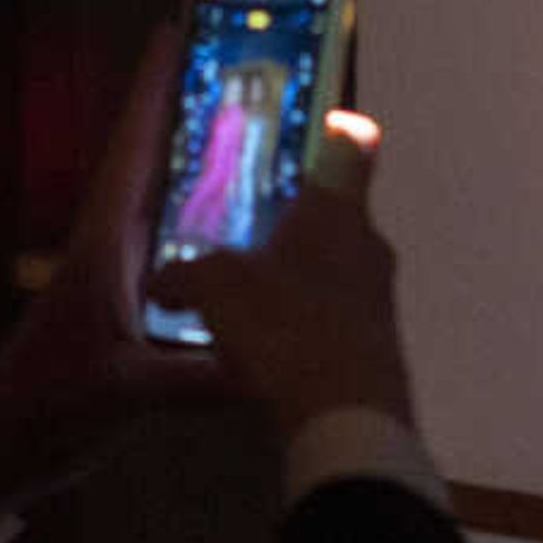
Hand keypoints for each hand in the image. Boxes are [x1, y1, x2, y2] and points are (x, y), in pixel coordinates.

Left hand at [0, 25, 228, 517]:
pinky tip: (261, 234)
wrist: (9, 450)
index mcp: (107, 245)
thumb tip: (268, 367)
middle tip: (253, 73)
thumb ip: (195, 380)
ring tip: (273, 137)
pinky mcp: (137, 307)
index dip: (156, 91)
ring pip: (176, 202)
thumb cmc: (48, 409)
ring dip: (215, 167)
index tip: (181, 34)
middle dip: (200, 114)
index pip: (136, 150)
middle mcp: (118, 248)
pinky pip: (189, 248)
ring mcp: (127, 276)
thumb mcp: (125, 392)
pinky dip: (221, 227)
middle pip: (162, 161)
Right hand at [143, 108, 416, 437]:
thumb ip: (183, 275)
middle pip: (339, 216)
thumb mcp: (212, 289)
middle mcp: (369, 246)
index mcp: (335, 211)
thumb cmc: (282, 326)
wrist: (346, 416)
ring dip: (301, 281)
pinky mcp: (381, 348)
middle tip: (253, 233)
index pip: (351, 147)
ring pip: (338, 272)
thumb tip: (161, 284)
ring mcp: (381, 299)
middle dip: (298, 224)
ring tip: (252, 301)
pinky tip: (272, 353)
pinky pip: (339, 321)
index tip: (329, 127)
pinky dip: (309, 326)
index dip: (340, 131)